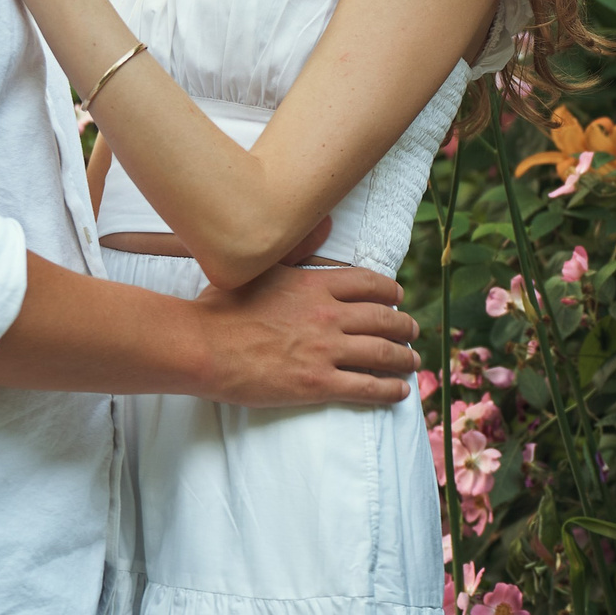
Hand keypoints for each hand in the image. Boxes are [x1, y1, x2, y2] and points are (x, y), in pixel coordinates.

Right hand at [194, 264, 419, 407]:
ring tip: (413, 362)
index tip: (398, 298)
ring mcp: (325, 350)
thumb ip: (299, 248)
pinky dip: (389, 390)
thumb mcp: (262, 267)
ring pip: (382, 353)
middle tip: (413, 332)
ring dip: (404, 358)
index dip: (390, 292)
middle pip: (384, 319)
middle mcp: (328, 315)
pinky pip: (367, 387)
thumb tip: (326, 223)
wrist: (203, 345)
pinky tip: (399, 391)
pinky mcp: (318, 384)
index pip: (369, 284)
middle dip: (404, 326)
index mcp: (315, 285)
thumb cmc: (222, 306)